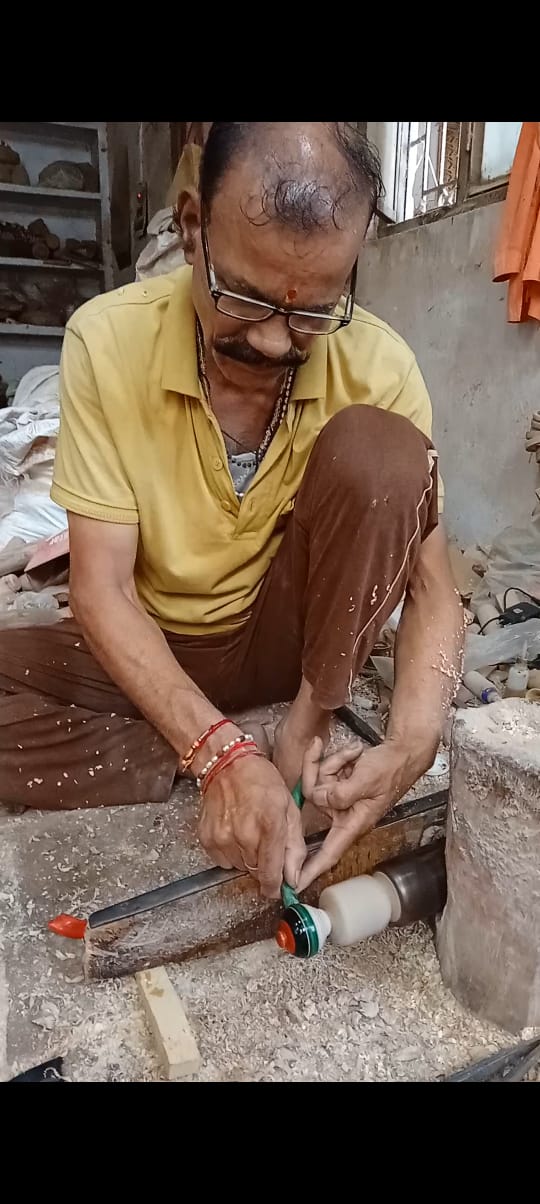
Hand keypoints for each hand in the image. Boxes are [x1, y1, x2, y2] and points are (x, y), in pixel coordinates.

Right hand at [198, 753, 305, 898]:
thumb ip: (295, 846)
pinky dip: (231, 852)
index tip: (277, 888)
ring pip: (240, 867)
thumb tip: (294, 879)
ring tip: (248, 831)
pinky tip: (234, 831)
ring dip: (247, 857)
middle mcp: (244, 835)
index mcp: (270, 826)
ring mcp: (223, 837)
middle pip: (257, 872)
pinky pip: (223, 860)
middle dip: (264, 864)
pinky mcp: (207, 838)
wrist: (227, 763)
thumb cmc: (261, 781)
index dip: (276, 887)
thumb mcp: (290, 808)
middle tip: (265, 841)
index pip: (271, 875)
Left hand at [297, 736, 423, 890]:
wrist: (400, 753)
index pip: (328, 852)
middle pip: (313, 796)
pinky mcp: (335, 785)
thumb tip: (317, 798)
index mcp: (352, 823)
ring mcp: (336, 799)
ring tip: (355, 757)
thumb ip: (341, 793)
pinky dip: (336, 758)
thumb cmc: (391, 770)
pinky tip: (353, 755)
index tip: (294, 884)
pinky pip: (321, 771)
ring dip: (334, 762)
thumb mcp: (367, 781)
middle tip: (346, 759)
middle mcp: (341, 814)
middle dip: (323, 771)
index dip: (311, 870)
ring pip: (316, 780)